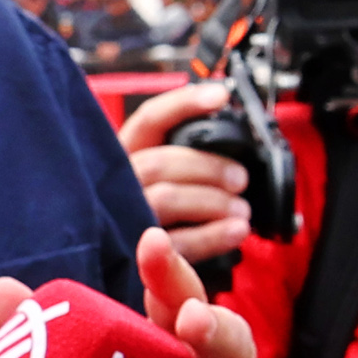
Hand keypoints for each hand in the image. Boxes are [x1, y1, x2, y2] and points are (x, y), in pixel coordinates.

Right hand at [117, 79, 251, 271]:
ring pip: (165, 198)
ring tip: (242, 209)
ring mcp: (121, 219)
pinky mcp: (134, 255)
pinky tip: (236, 231)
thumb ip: (184, 155)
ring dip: (213, 201)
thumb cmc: (155, 211)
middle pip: (159, 162)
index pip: (149, 119)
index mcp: (123, 155)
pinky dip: (212, 235)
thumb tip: (230, 134)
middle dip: (207, 167)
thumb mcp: (161, 175)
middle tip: (241, 178)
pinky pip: (175, 242)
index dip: (184, 103)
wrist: (140, 262)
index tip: (220, 95)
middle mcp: (115, 183)